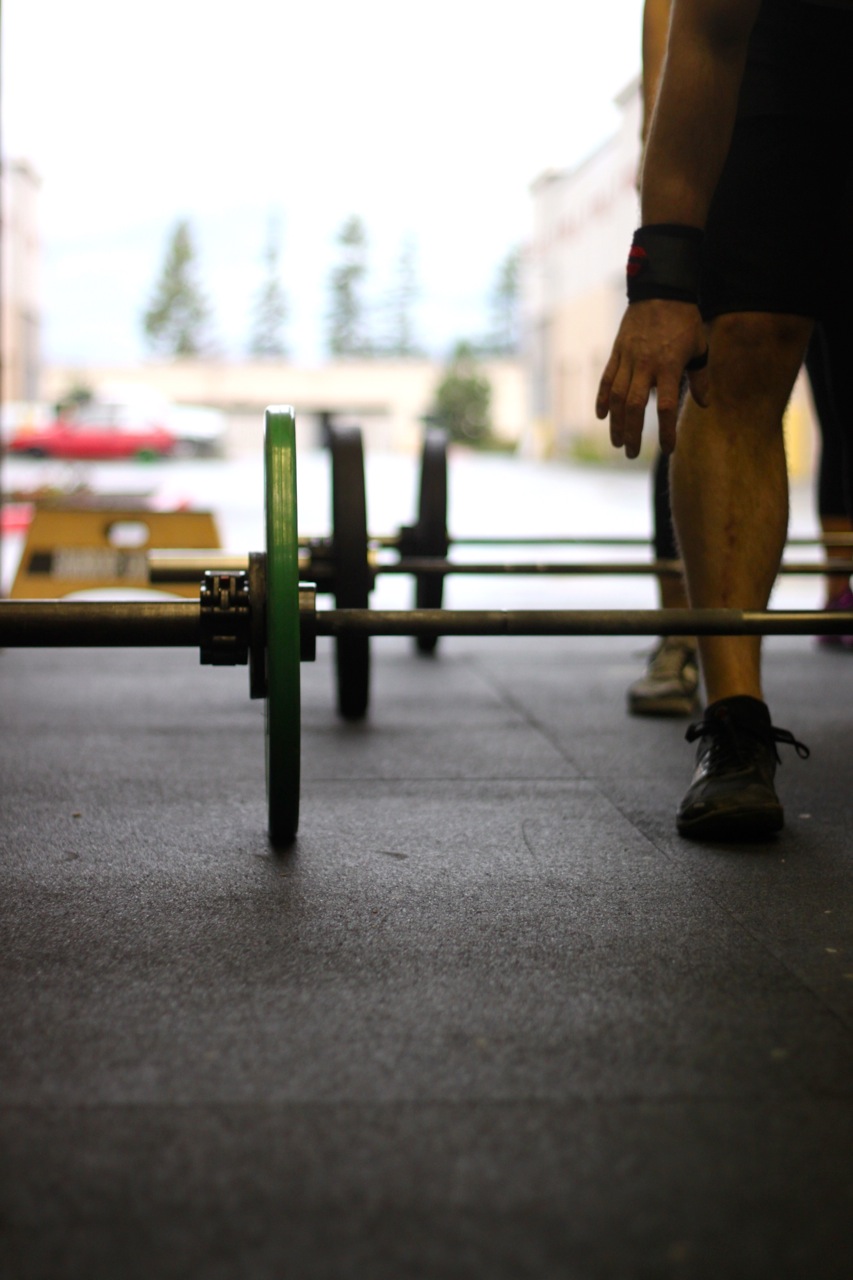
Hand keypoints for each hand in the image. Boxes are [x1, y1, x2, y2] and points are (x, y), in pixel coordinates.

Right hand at [595, 299, 709, 457]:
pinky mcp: (616, 352)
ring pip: (616, 397)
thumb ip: (701, 377)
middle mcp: (646, 365)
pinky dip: (602, 399)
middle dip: (632, 433)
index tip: (667, 449)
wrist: (661, 290)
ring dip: (615, 422)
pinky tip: (601, 416)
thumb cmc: (685, 320)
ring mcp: (628, 359)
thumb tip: (704, 403)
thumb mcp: (700, 347)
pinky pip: (606, 379)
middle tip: (632, 453)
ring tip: (616, 441)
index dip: (665, 432)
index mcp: (669, 366)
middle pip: (634, 407)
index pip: (665, 407)